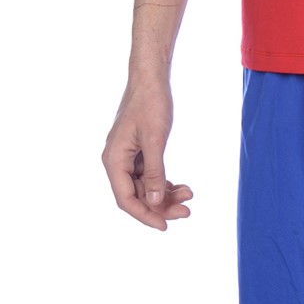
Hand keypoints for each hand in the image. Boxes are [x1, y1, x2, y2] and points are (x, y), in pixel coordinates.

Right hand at [102, 80, 192, 229]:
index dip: (145, 215)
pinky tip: (181, 185)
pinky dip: (164, 180)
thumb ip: (155, 171)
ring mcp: (127, 155)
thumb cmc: (151, 104)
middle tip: (187, 210)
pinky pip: (149, 172)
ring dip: (166, 193)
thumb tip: (155, 202)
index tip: (166, 226)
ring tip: (190, 195)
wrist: (151, 77)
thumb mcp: (155, 139)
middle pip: (137, 194)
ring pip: (145, 185)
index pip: (126, 199)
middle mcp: (117, 161)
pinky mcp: (138, 149)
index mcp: (113, 160)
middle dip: (161, 205)